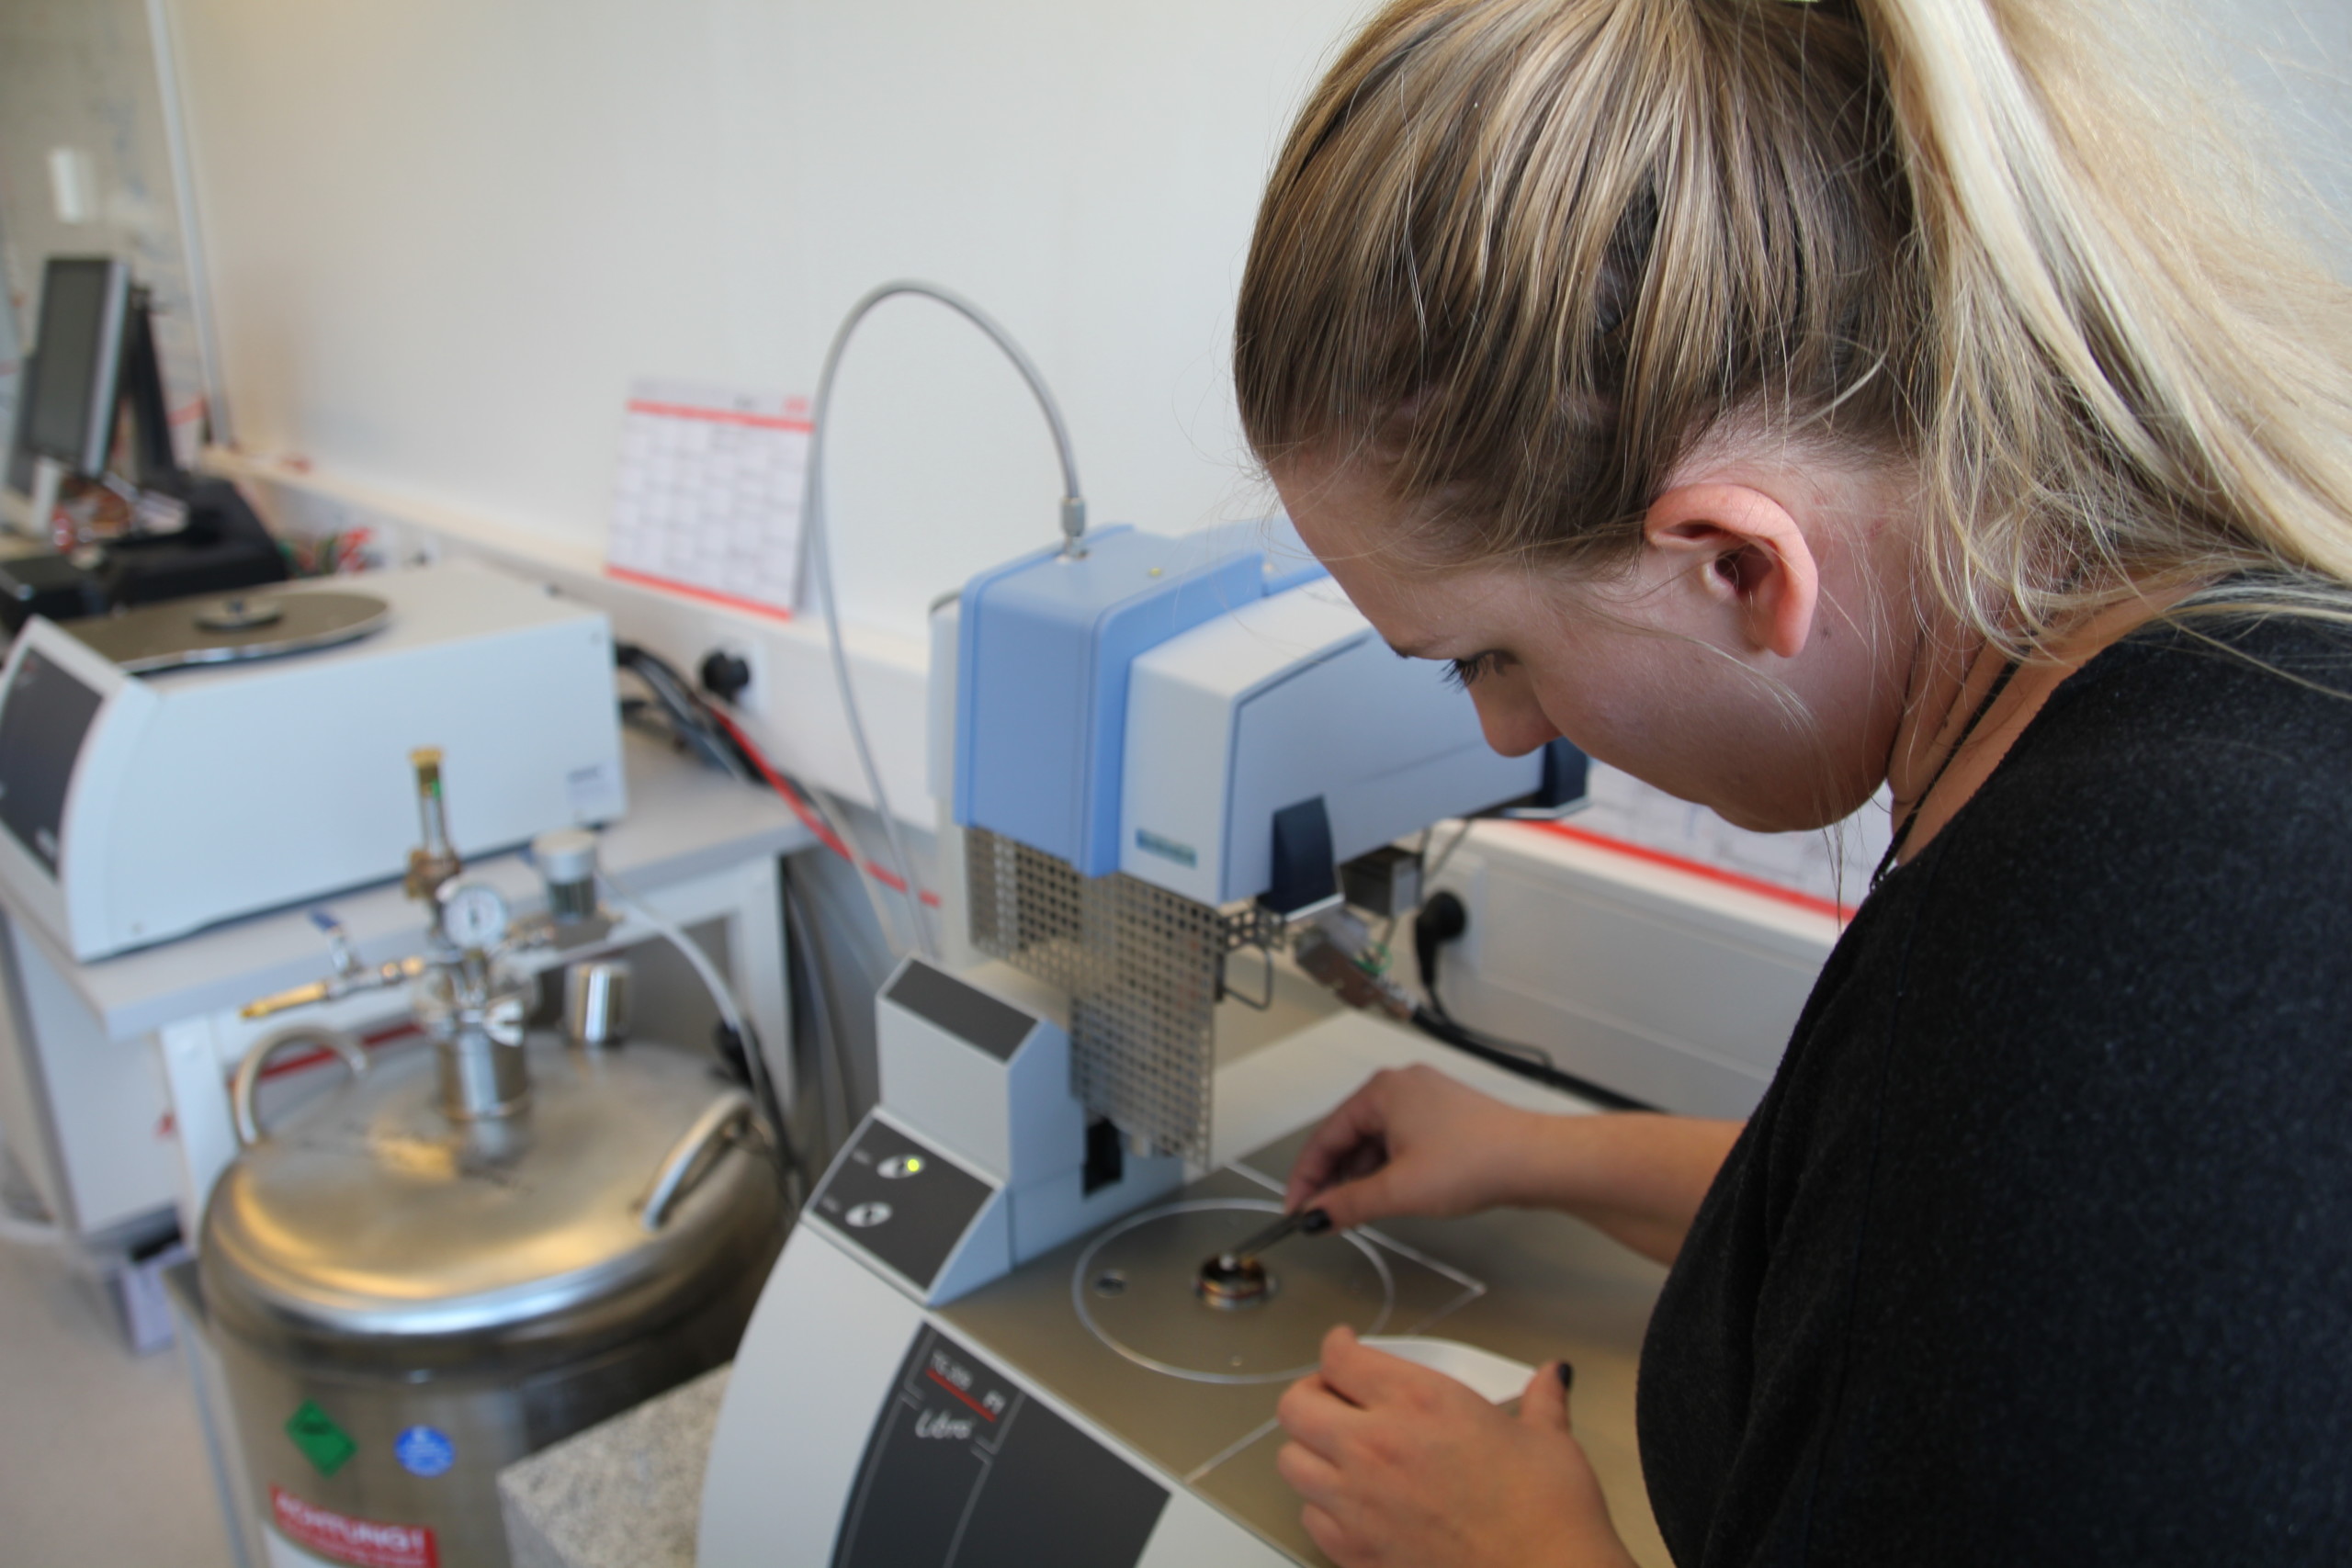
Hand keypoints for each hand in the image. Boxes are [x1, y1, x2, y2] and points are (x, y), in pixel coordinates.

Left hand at [1275, 1326, 1635, 1567]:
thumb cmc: (1548, 1516)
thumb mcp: (1548, 1441)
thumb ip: (1540, 1401)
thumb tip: (1550, 1378)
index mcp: (1419, 1402)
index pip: (1340, 1357)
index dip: (1337, 1347)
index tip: (1344, 1349)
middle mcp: (1376, 1446)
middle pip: (1296, 1405)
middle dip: (1311, 1395)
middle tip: (1335, 1398)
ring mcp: (1359, 1502)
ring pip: (1291, 1461)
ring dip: (1309, 1450)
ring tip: (1338, 1452)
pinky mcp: (1356, 1552)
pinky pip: (1310, 1519)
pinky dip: (1322, 1507)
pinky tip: (1353, 1505)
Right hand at [1284, 1065, 1537, 1228]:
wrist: (1535, 1161)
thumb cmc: (1479, 1159)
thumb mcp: (1398, 1191)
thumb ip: (1348, 1204)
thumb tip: (1316, 1215)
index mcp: (1383, 1091)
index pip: (1324, 1137)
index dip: (1306, 1178)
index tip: (1296, 1208)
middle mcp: (1402, 1088)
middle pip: (1349, 1137)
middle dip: (1334, 1179)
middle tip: (1323, 1216)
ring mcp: (1426, 1102)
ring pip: (1376, 1143)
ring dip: (1363, 1178)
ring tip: (1359, 1212)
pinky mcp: (1446, 1120)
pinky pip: (1401, 1145)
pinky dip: (1389, 1171)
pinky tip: (1390, 1196)